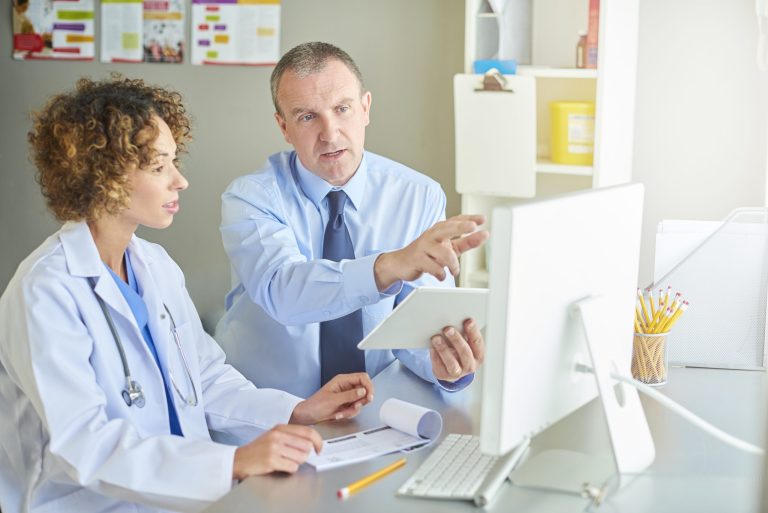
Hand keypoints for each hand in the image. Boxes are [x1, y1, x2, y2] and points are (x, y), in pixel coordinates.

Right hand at [232, 424, 321, 478]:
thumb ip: (291, 436)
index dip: (318, 441)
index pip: (308, 432)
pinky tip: (281, 466)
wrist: (239, 459)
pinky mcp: (271, 460)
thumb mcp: (274, 436)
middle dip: (305, 454)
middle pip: (307, 446)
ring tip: (285, 461)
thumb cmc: (258, 449)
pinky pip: (292, 467)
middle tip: (297, 457)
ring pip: (301, 457)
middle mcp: (278, 435)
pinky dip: (290, 469)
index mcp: (280, 428)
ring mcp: (274, 448)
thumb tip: (312, 442)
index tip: (319, 449)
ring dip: (297, 462)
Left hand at [289, 372, 373, 424]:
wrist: (308, 416)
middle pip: (364, 390)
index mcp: (342, 380)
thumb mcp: (333, 400)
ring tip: (342, 412)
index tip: (369, 396)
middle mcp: (346, 386)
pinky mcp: (346, 404)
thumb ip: (349, 395)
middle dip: (361, 401)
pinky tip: (339, 414)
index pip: (362, 378)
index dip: (368, 386)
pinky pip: (355, 409)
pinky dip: (349, 413)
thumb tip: (363, 391)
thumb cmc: (315, 405)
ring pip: (361, 401)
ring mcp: (347, 396)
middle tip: (355, 406)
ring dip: (353, 409)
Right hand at [374, 214, 488, 290]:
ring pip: (444, 253)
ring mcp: (423, 246)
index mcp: (440, 229)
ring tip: (454, 271)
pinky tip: (441, 275)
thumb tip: (484, 235)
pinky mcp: (417, 259)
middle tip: (473, 227)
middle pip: (448, 228)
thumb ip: (466, 242)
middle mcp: (431, 235)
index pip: (456, 221)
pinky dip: (441, 274)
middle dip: (461, 227)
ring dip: (453, 265)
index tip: (482, 219)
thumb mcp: (448, 247)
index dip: (469, 219)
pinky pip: (435, 267)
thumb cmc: (428, 254)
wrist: (401, 263)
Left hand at [430, 318, 484, 381]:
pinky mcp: (444, 375)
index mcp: (478, 354)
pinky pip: (439, 366)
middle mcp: (470, 365)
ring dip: (444, 349)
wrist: (450, 370)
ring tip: (436, 338)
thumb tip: (456, 320)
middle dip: (456, 340)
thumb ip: (464, 334)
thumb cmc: (458, 351)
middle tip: (448, 329)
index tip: (468, 321)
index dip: (473, 331)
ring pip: (452, 363)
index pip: (477, 342)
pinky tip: (432, 347)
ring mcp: (458, 372)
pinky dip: (435, 356)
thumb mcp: (465, 343)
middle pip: (465, 352)